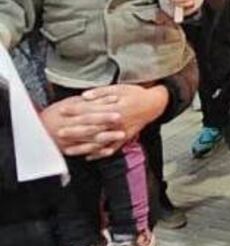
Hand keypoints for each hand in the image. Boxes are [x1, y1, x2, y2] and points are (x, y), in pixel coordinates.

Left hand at [41, 84, 167, 158]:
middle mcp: (117, 123)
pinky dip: (99, 154)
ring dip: (83, 147)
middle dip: (75, 131)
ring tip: (68, 150)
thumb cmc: (136, 94)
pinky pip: (111, 148)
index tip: (62, 110)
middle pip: (92, 128)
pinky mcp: (125, 138)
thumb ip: (101, 92)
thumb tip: (85, 96)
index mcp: (115, 108)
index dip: (76, 110)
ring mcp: (121, 132)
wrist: (154, 104)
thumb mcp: (120, 88)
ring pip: (100, 142)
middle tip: (59, 133)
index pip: (91, 110)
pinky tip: (88, 157)